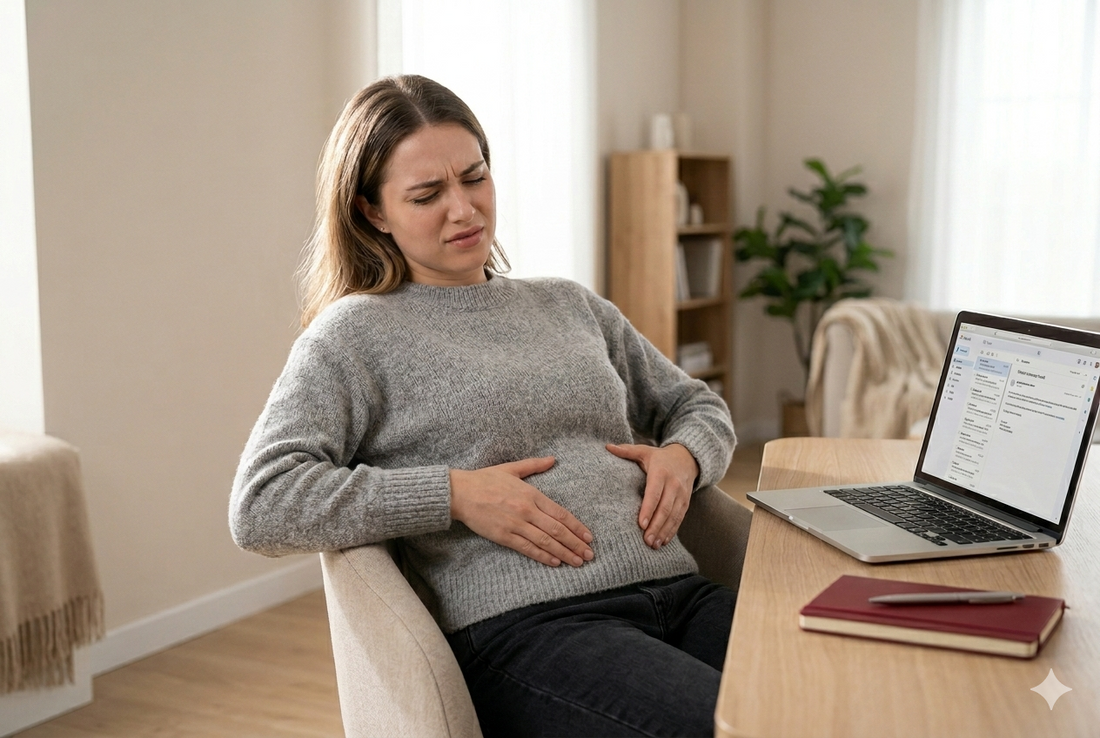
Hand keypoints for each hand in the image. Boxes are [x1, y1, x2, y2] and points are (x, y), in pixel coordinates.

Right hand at [450, 456, 593, 566]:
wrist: (460, 492)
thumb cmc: (485, 479)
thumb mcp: (512, 468)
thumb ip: (534, 465)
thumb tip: (553, 459)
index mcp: (531, 494)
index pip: (561, 513)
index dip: (577, 527)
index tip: (588, 537)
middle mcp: (527, 510)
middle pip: (557, 530)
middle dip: (576, 544)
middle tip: (589, 555)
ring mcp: (516, 524)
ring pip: (546, 542)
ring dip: (564, 553)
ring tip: (578, 562)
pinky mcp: (504, 536)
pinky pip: (528, 549)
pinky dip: (543, 556)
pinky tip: (555, 562)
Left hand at [606, 442, 697, 549]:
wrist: (688, 458)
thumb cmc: (660, 457)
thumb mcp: (644, 451)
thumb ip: (627, 451)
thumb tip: (607, 446)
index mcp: (661, 473)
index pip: (654, 493)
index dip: (648, 509)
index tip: (640, 524)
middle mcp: (673, 485)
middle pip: (665, 508)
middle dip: (656, 526)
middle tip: (646, 540)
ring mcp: (682, 495)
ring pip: (674, 516)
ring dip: (664, 531)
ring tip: (654, 545)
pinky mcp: (686, 503)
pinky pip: (680, 519)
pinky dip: (672, 531)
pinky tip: (664, 541)